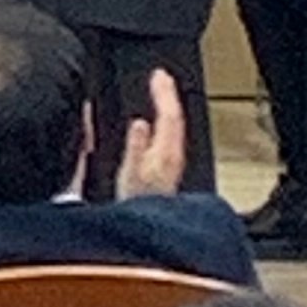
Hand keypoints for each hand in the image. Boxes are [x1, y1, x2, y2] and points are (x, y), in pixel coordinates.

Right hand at [121, 67, 189, 196]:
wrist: (144, 232)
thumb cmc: (137, 205)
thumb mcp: (130, 175)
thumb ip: (136, 148)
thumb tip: (140, 122)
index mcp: (165, 155)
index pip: (171, 117)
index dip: (165, 93)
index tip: (159, 74)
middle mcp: (172, 158)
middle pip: (176, 120)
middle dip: (168, 96)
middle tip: (161, 76)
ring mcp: (170, 165)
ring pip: (174, 129)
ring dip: (167, 107)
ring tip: (160, 92)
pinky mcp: (165, 170)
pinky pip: (169, 138)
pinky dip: (164, 123)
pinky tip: (155, 123)